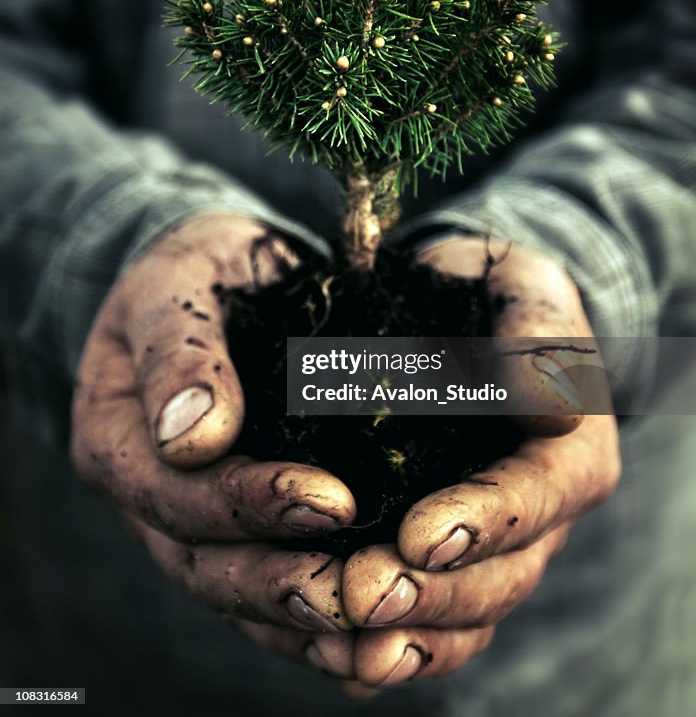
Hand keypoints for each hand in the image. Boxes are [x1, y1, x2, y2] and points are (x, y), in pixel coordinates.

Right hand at [70, 213, 355, 646]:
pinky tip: (370, 632)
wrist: (222, 276)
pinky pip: (266, 590)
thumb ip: (178, 349)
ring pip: (236, 593)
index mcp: (117, 436)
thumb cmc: (200, 270)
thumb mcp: (179, 281)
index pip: (172, 493)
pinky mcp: (239, 528)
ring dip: (300, 618)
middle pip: (201, 564)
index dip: (247, 504)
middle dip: (279, 577)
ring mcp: (191, 520)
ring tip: (370, 627)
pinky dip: (311, 622)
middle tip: (356, 584)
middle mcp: (148, 495)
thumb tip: (192, 438)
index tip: (331, 498)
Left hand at [339, 236, 620, 690]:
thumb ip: (536, 329)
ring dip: (408, 636)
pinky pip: (432, 625)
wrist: (460, 320)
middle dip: (433, 591)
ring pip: (466, 615)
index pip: (537, 496)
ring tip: (346, 639)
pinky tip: (338, 658)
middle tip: (361, 592)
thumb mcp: (521, 284)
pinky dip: (391, 647)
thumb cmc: (492, 293)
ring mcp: (494, 549)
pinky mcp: (447, 564)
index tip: (417, 534)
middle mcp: (541, 516)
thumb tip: (546, 398)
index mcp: (572, 451)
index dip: (482, 520)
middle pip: (501, 576)